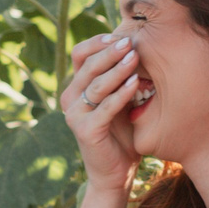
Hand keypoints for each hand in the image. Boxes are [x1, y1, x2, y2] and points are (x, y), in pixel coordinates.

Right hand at [59, 30, 141, 196]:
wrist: (116, 172)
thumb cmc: (122, 134)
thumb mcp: (121, 100)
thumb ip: (122, 78)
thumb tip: (138, 46)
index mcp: (76, 87)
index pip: (79, 54)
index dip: (98, 42)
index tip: (120, 36)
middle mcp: (70, 99)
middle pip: (87, 65)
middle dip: (110, 52)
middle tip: (130, 43)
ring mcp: (75, 115)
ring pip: (96, 84)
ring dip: (117, 69)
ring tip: (135, 58)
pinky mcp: (85, 130)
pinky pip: (105, 106)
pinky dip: (121, 93)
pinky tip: (136, 83)